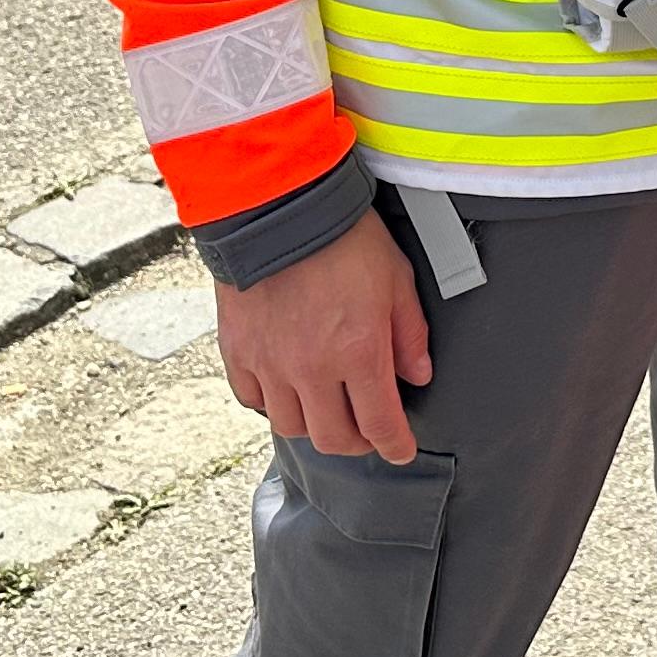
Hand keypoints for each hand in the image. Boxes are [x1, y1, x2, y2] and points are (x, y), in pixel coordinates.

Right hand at [216, 205, 432, 460]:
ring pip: (292, 426)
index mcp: (359, 352)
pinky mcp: (238, 351)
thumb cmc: (344, 235)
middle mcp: (313, 368)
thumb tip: (417, 375)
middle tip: (367, 430)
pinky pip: (253, 400)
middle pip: (334, 438)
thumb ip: (409, 333)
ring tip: (327, 407)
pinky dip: (272, 403)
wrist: (279, 205)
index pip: (380, 424)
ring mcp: (271, 363)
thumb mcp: (396, 278)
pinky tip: (287, 388)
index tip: (400, 451)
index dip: (395, 446)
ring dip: (314, 425)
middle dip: (357, 442)